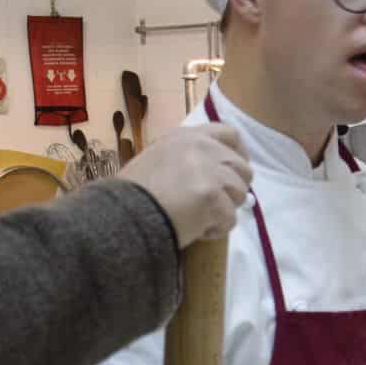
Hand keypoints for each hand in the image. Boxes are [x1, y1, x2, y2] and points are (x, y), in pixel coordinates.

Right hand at [121, 124, 252, 247]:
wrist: (123, 215)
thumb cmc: (133, 194)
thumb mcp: (157, 160)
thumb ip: (187, 161)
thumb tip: (218, 179)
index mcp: (186, 136)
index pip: (230, 134)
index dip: (239, 154)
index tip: (235, 173)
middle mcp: (201, 147)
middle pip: (242, 168)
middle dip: (234, 190)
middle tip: (215, 205)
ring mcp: (209, 172)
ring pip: (240, 194)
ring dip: (224, 211)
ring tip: (198, 218)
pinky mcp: (213, 198)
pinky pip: (230, 219)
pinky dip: (215, 230)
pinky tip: (194, 230)